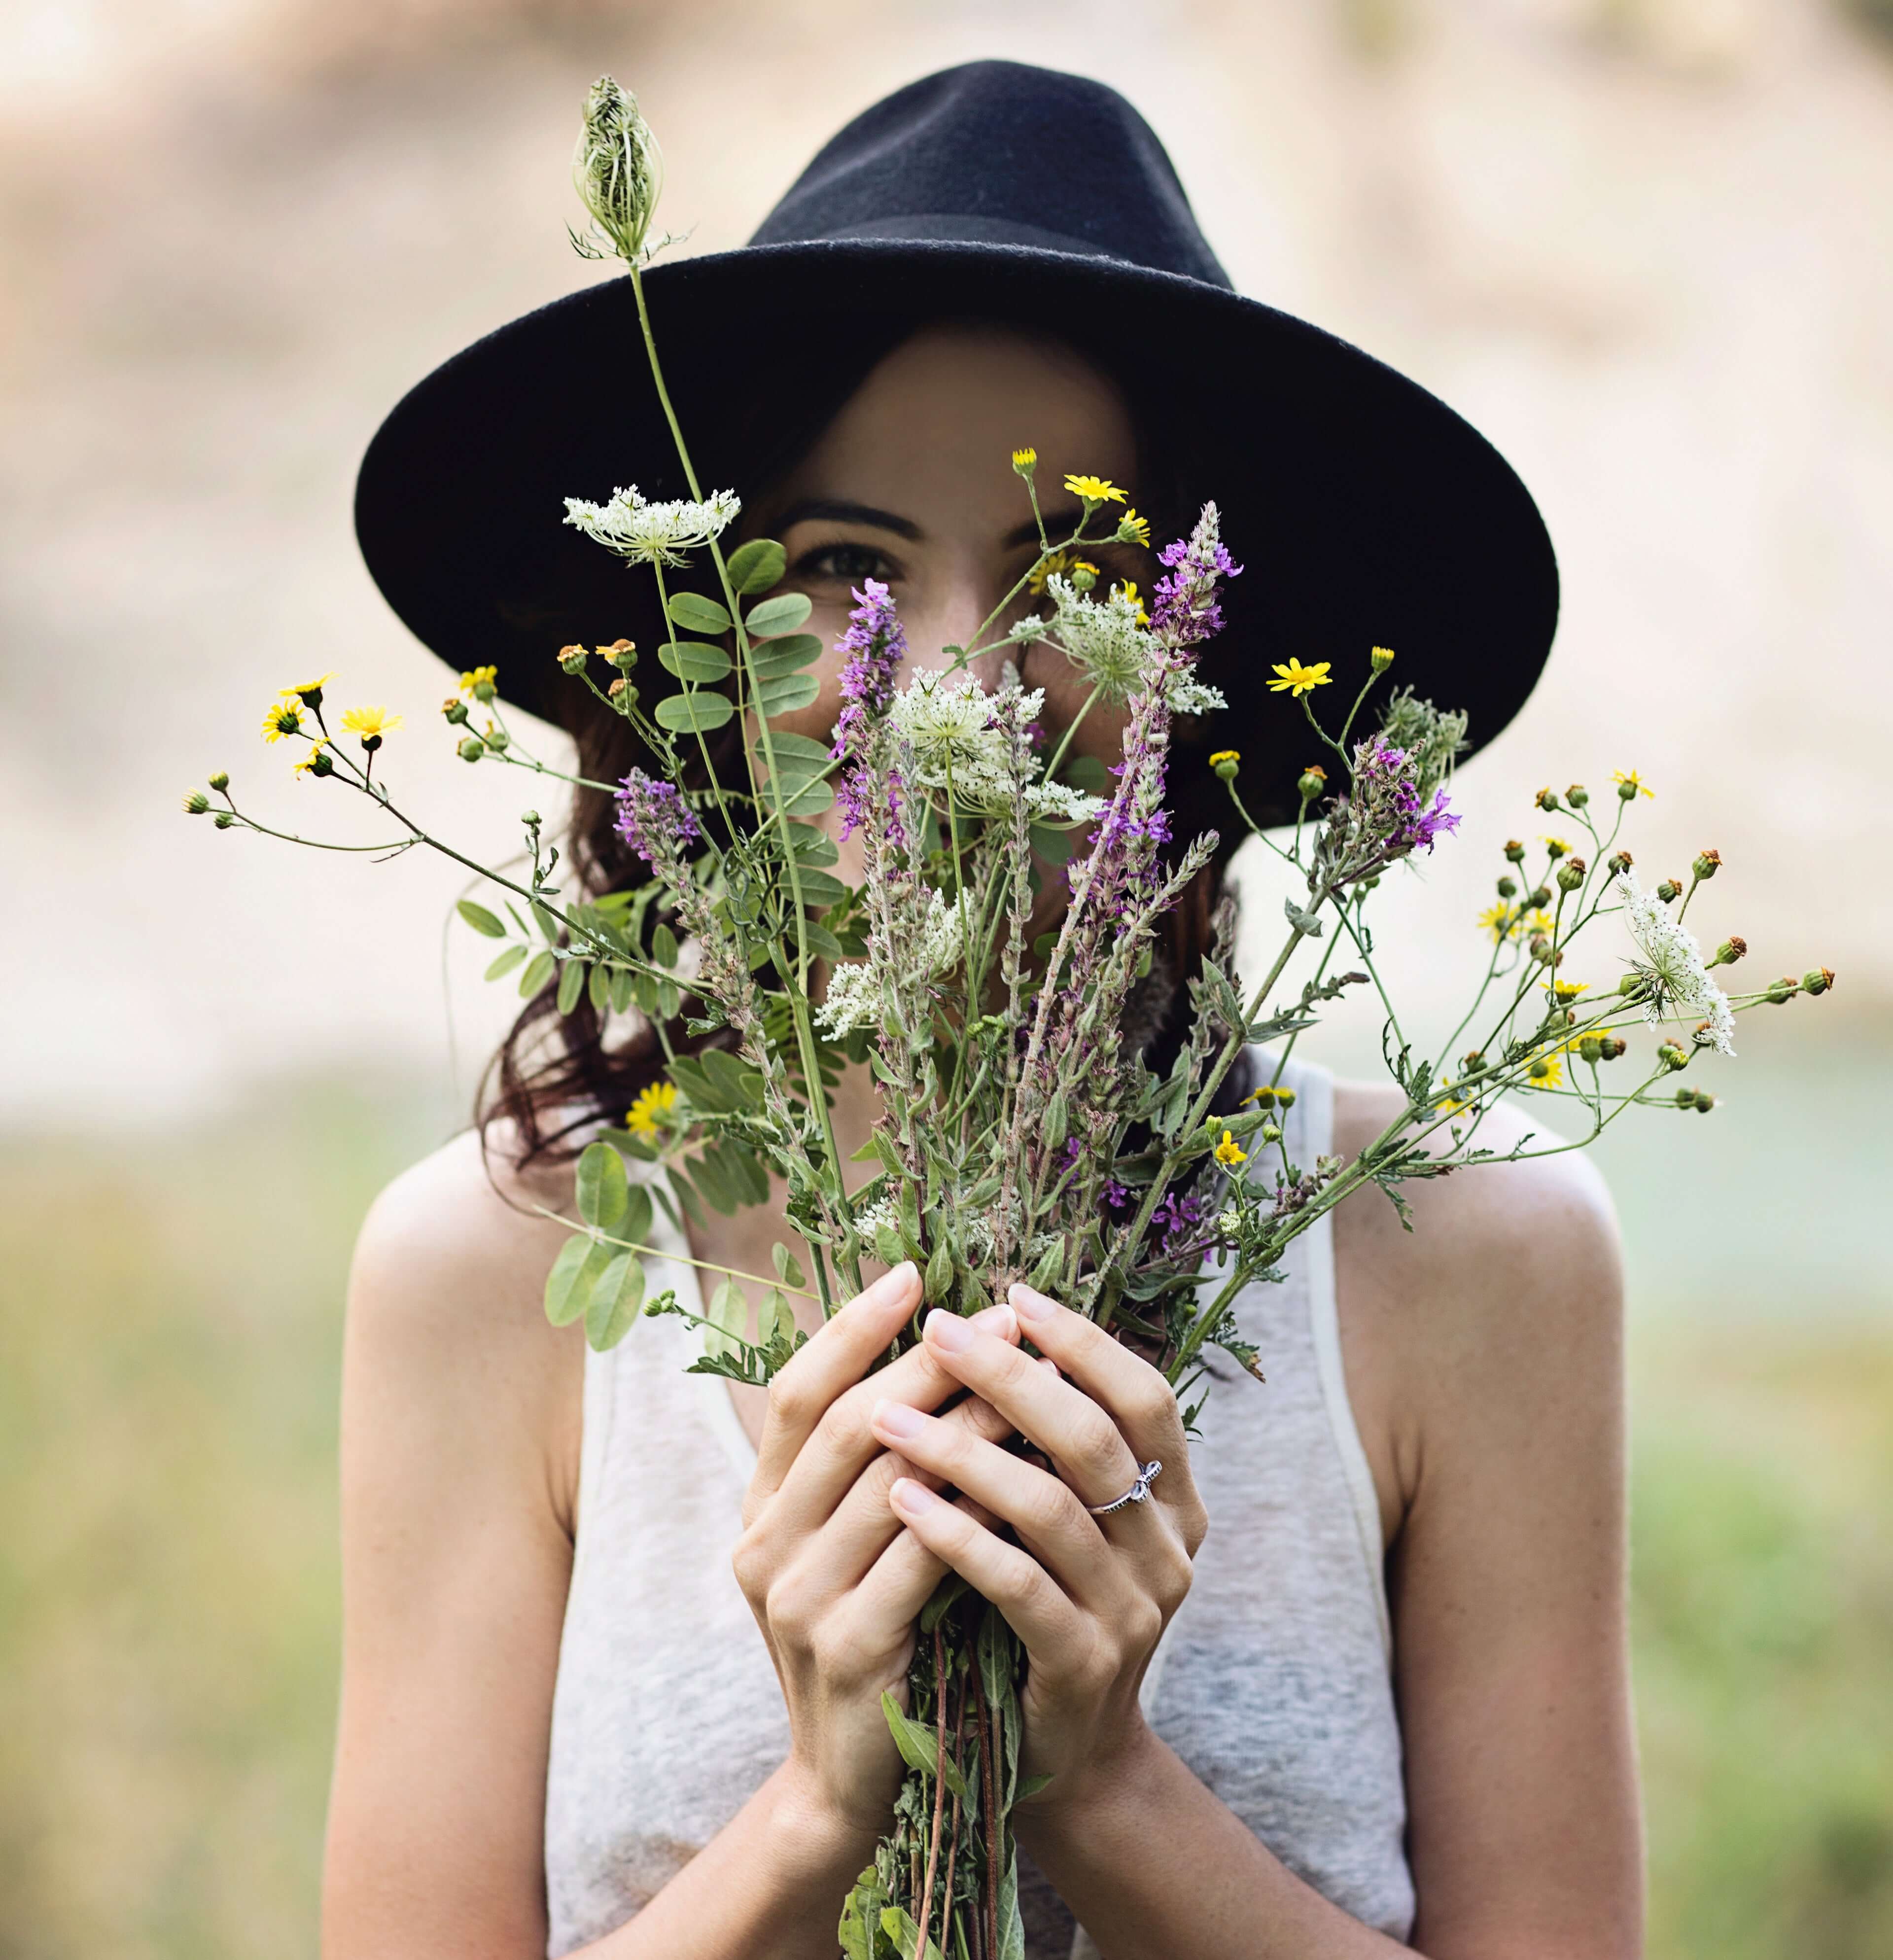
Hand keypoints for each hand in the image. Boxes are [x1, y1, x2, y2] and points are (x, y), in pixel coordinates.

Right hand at [731, 1263, 1021, 1843]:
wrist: (850, 1785)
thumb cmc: (871, 1640)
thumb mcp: (850, 1546)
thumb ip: (872, 1464)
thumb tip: (940, 1354)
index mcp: (761, 1508)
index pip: (794, 1391)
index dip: (849, 1327)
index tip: (912, 1272)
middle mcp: (765, 1545)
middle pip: (848, 1422)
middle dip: (928, 1361)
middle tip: (999, 1317)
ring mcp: (799, 1599)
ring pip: (891, 1481)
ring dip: (965, 1423)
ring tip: (1027, 1379)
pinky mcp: (850, 1649)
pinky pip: (922, 1558)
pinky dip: (974, 1510)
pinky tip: (1026, 1476)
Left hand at [867, 1283, 1206, 1811]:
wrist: (1056, 1755)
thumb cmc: (1041, 1608)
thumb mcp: (1064, 1520)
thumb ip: (1051, 1443)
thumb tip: (997, 1327)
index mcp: (1174, 1500)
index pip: (1145, 1396)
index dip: (1083, 1342)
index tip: (1012, 1296)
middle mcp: (1168, 1549)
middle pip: (1094, 1438)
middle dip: (1011, 1376)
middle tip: (939, 1332)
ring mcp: (1133, 1611)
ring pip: (1050, 1506)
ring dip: (962, 1451)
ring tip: (887, 1416)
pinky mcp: (1083, 1663)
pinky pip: (1016, 1584)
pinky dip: (955, 1535)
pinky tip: (899, 1499)